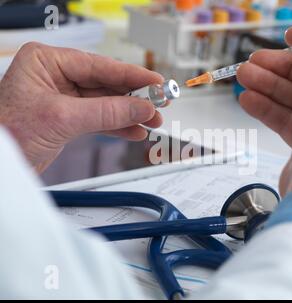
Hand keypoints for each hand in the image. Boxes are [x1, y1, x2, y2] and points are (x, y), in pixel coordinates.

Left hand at [0, 42, 163, 172]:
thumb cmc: (6, 132)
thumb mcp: (62, 118)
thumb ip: (107, 112)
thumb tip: (141, 107)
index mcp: (47, 62)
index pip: (99, 66)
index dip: (132, 75)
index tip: (156, 82)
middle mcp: (56, 77)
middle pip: (106, 84)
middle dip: (134, 98)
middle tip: (159, 104)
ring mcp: (63, 98)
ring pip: (106, 103)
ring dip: (130, 113)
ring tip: (152, 120)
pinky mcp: (68, 119)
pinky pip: (100, 119)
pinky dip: (118, 126)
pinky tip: (135, 130)